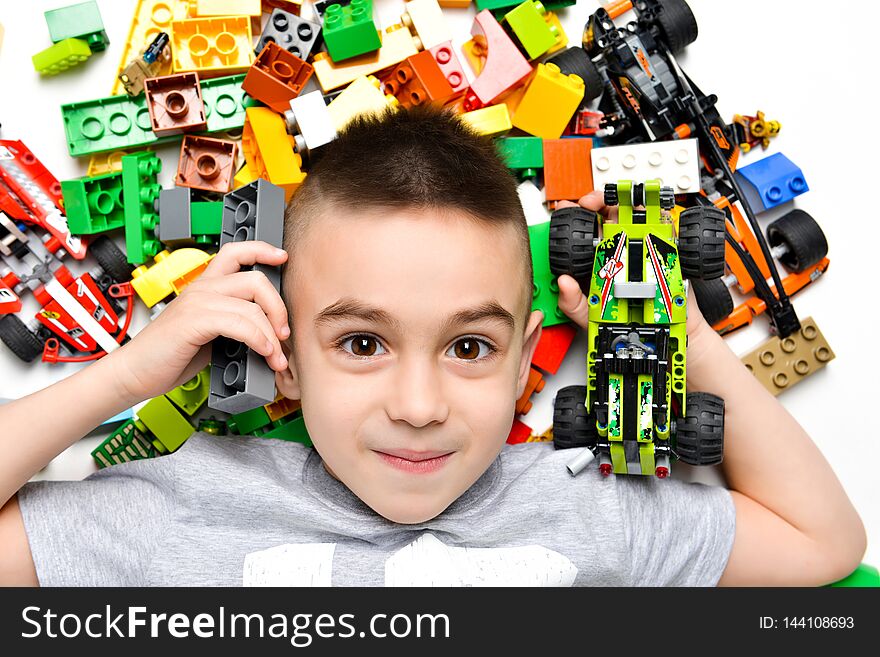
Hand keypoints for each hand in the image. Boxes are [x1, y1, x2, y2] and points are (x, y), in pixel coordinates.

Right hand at [105, 241, 289, 404]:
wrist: (134, 373)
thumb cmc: (168, 355)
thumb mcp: (208, 334)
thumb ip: (232, 324)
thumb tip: (267, 334)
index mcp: (205, 286)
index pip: (235, 252)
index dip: (261, 250)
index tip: (281, 256)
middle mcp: (201, 288)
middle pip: (255, 279)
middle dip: (278, 307)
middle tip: (283, 333)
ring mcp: (197, 302)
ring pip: (252, 306)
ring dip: (272, 335)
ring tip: (276, 357)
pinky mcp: (193, 321)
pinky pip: (239, 324)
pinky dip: (258, 340)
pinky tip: (263, 353)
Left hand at [554, 191, 716, 364]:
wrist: (662, 334)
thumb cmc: (626, 323)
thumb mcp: (592, 316)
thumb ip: (573, 303)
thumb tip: (563, 283)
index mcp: (599, 261)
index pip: (586, 231)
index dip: (576, 215)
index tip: (568, 208)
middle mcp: (621, 251)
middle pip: (610, 215)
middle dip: (598, 201)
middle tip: (591, 203)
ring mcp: (644, 249)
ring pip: (636, 216)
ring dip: (627, 207)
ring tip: (618, 209)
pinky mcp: (667, 252)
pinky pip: (666, 229)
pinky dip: (660, 218)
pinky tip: (649, 219)